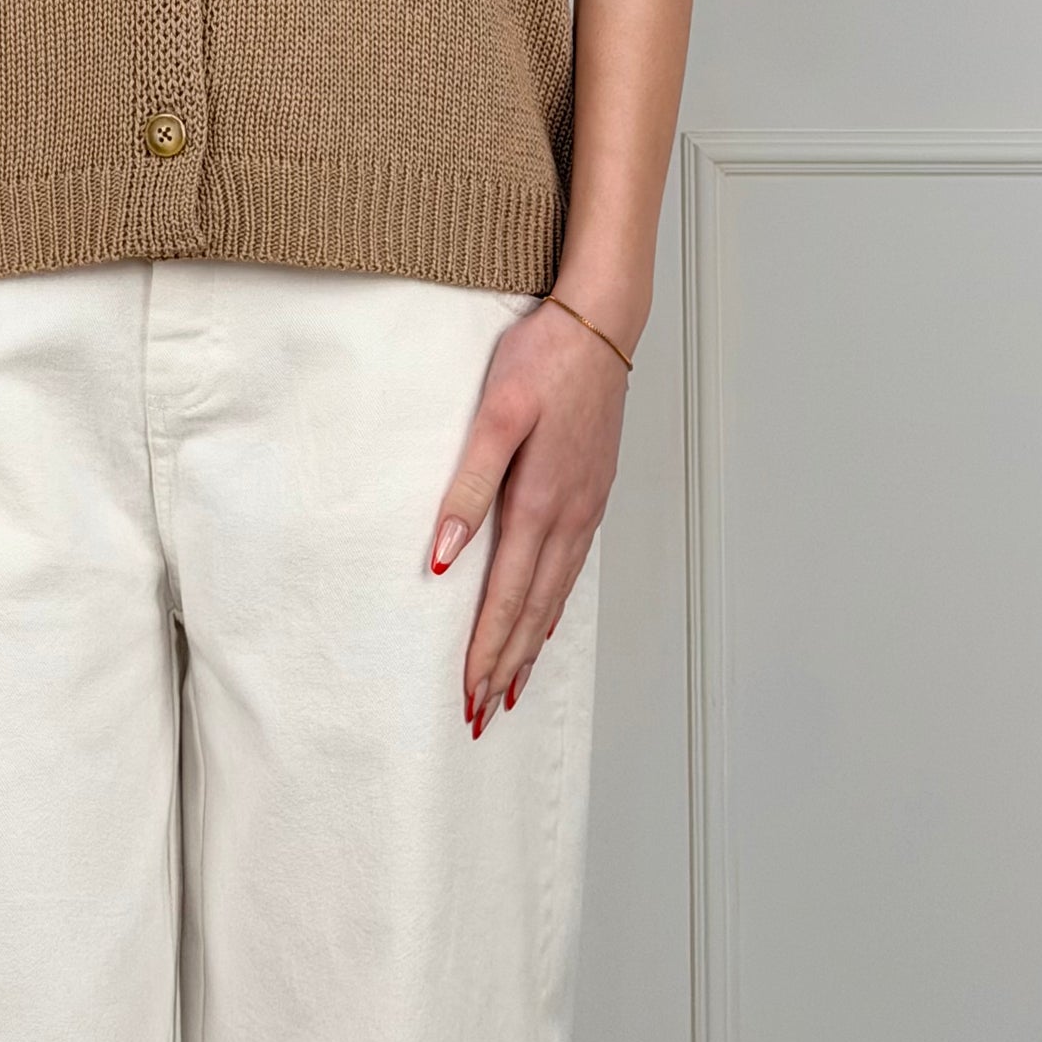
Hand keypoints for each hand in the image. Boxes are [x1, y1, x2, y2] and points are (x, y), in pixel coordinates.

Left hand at [427, 299, 630, 735]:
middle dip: (507, 666)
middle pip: (534, 610)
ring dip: (532, 645)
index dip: (487, 650)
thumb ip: (467, 486)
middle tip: (483, 716)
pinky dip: (555, 607)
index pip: (507, 597)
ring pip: (556, 595)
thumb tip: (441, 557)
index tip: (470, 696)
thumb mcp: (496, 414)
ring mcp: (586, 506)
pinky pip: (571, 569)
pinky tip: (546, 618)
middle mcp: (569, 516)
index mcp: (540, 502)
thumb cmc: (543, 360)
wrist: (600, 324)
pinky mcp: (592, 492)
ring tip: (513, 688)